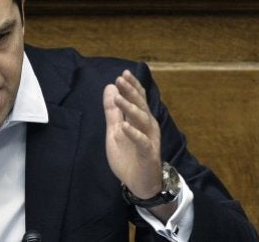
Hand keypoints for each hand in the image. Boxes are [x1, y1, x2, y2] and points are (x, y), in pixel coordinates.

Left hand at [103, 70, 161, 198]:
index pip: (138, 99)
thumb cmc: (129, 156)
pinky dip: (134, 133)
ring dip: (130, 108)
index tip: (123, 74)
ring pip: (142, 120)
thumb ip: (112, 111)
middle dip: (131, 92)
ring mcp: (149, 140)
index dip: (132, 86)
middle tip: (121, 79)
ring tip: (118, 98)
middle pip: (141, 105)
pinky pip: (142, 142)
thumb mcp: (115, 130)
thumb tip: (110, 87)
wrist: (139, 183)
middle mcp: (147, 127)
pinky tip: (125, 126)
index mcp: (140, 120)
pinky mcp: (148, 154)